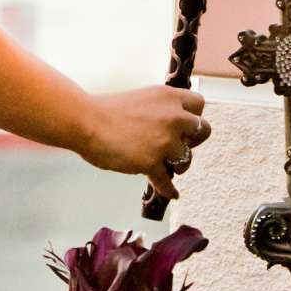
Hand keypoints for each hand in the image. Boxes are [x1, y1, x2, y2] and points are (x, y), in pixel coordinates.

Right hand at [84, 85, 209, 203]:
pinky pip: (167, 182)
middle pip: (204, 130)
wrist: (86, 122)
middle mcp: (173, 117)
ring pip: (187, 159)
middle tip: (179, 144)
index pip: (199, 103)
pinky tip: (171, 193)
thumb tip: (168, 124)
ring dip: (179, 164)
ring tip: (167, 166)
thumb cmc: (106, 110)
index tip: (185, 124)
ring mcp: (164, 141)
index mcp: (169, 97)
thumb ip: (160, 109)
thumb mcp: (142, 99)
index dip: (195, 115)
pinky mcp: (151, 162)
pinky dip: (169, 189)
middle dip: (194, 140)